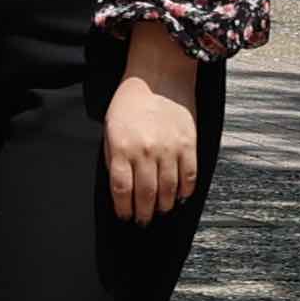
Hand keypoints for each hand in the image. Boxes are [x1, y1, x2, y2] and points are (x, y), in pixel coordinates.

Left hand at [104, 29, 206, 222]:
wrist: (158, 79)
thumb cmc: (129, 103)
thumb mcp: (110, 129)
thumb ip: (113, 157)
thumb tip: (120, 185)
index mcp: (121, 148)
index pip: (121, 189)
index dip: (123, 208)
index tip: (125, 217)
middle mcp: (145, 152)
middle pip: (145, 193)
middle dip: (143, 212)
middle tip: (143, 221)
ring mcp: (169, 150)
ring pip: (168, 189)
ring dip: (164, 205)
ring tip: (160, 212)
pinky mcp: (189, 145)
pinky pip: (189, 175)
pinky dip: (186, 191)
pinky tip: (180, 198)